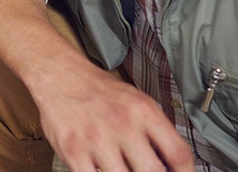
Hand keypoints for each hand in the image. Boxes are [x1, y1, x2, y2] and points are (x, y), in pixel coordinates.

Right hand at [33, 57, 193, 171]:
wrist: (60, 75)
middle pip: (154, 171)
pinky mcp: (74, 150)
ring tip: (124, 169)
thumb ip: (156, 131)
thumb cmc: (99, 91)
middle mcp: (123, 125)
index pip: (177, 153)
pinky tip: (102, 170)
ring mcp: (97, 139)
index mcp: (143, 112)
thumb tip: (173, 162)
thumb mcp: (137, 101)